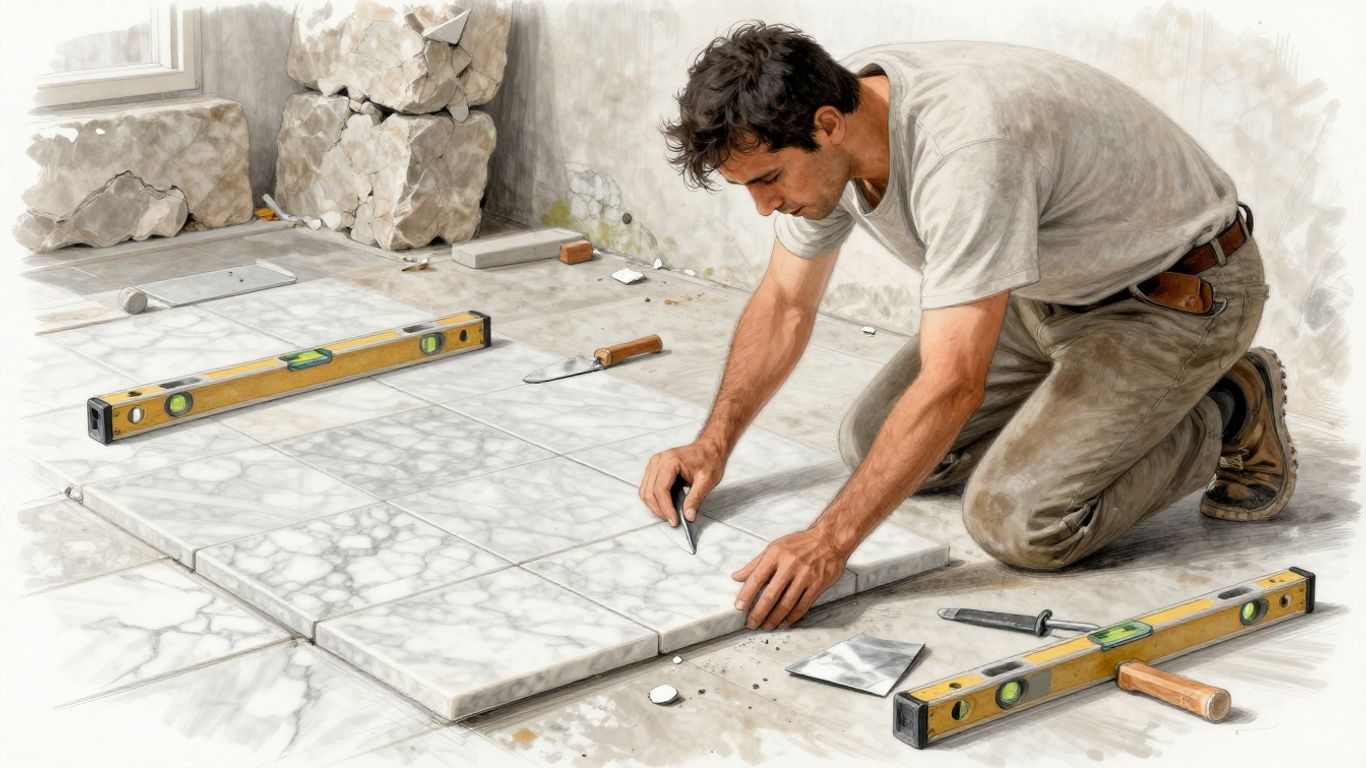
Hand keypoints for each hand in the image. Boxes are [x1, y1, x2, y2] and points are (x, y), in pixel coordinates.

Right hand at [639, 438, 726, 525]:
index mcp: (670, 461)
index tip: (674, 520)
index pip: (661, 490)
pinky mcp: (654, 469)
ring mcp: (654, 464)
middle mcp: (658, 461)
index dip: (666, 508)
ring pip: (645, 492)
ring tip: (670, 514)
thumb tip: (688, 515)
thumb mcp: (707, 480)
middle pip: (650, 492)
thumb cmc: (709, 459)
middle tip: (672, 520)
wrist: (709, 448)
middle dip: (660, 510)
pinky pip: (648, 488)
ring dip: (655, 506)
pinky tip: (667, 505)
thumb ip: (696, 499)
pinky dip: (655, 500)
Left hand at [732, 529, 847, 630]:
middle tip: (751, 623)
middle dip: (758, 612)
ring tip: (766, 626)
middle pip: (770, 594)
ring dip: (774, 618)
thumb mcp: (775, 547)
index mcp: (776, 554)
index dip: (746, 594)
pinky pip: (802, 606)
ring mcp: (805, 575)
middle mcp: (790, 565)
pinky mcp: (817, 585)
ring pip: (786, 603)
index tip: (739, 607)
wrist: (829, 539)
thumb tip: (737, 576)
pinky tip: (784, 622)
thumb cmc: (800, 543)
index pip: (757, 577)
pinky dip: (791, 617)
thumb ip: (755, 563)